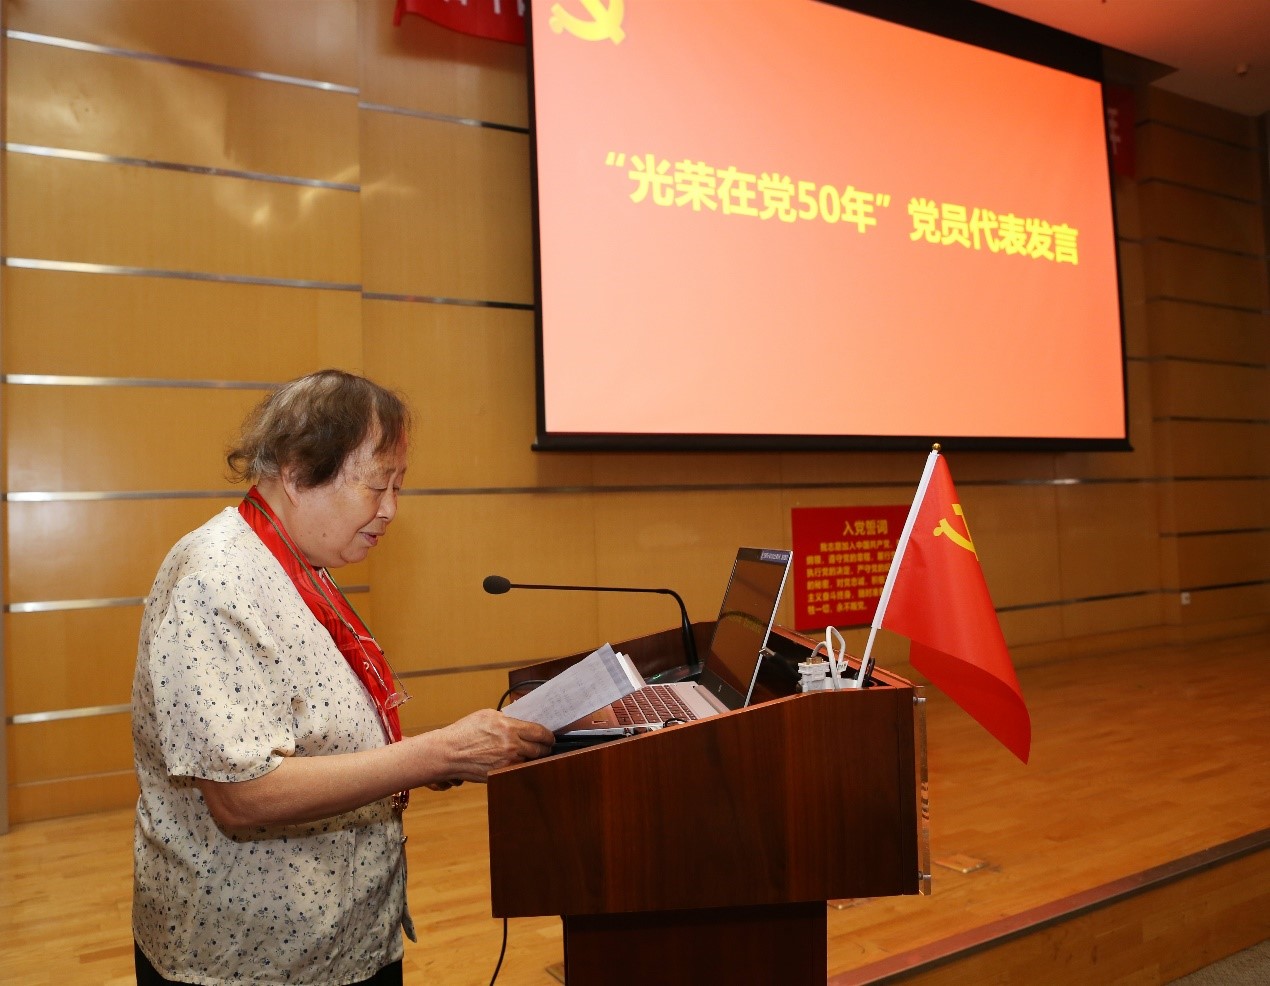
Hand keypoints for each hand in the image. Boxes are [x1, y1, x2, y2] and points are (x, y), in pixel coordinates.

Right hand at [432, 709, 554, 783]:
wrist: (448, 753)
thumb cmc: (464, 732)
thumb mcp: (487, 715)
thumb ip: (507, 718)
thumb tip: (522, 720)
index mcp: (508, 727)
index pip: (539, 732)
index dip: (548, 735)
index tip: (550, 736)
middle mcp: (510, 745)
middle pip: (540, 749)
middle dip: (544, 748)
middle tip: (545, 746)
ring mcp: (506, 761)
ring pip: (530, 761)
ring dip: (532, 758)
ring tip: (530, 753)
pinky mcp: (501, 773)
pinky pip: (518, 769)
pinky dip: (520, 766)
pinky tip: (516, 761)